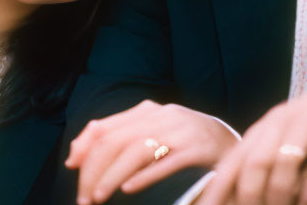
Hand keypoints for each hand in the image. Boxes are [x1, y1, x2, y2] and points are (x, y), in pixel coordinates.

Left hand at [66, 100, 239, 203]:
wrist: (234, 141)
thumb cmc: (187, 140)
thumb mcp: (154, 132)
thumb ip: (119, 137)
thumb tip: (75, 154)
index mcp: (149, 110)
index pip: (106, 126)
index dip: (85, 148)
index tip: (72, 169)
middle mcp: (163, 116)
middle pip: (116, 140)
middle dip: (94, 170)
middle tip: (84, 197)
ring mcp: (182, 130)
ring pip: (137, 150)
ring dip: (112, 176)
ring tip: (98, 197)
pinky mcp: (199, 148)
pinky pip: (166, 161)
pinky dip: (144, 175)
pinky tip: (128, 189)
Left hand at [199, 43, 306, 204]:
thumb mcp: (300, 139)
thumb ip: (280, 166)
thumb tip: (254, 200)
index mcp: (270, 124)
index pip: (236, 159)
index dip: (219, 188)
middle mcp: (285, 120)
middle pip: (255, 163)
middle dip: (250, 198)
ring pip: (284, 163)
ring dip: (283, 196)